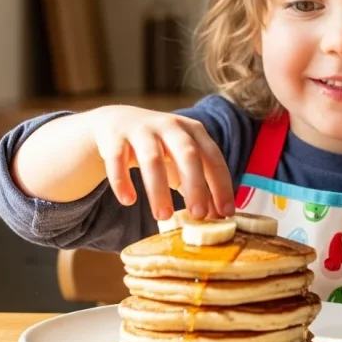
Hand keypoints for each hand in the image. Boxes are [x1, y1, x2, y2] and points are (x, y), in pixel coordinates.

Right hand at [86, 105, 234, 221]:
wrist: (117, 122)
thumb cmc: (159, 149)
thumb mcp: (181, 164)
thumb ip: (198, 187)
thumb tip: (217, 218)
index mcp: (193, 132)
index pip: (213, 158)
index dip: (221, 185)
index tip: (226, 213)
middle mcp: (170, 127)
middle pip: (188, 154)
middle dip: (195, 185)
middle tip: (198, 215)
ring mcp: (141, 129)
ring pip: (152, 159)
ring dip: (158, 189)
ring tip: (162, 217)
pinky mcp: (114, 137)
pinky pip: (117, 159)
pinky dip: (122, 180)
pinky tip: (128, 201)